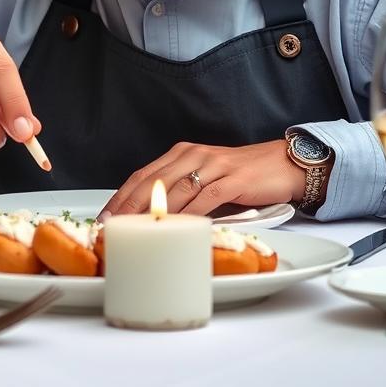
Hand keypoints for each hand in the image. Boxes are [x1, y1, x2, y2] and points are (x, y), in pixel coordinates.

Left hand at [100, 140, 306, 217]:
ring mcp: (213, 165)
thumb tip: (151, 219)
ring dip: (154, 214)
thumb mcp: (205, 177)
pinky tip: (178, 229)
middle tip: (112, 228)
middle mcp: (193, 155)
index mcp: (182, 153)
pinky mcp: (233, 179)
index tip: (105, 217)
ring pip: (176, 191)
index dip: (121, 197)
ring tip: (137, 233)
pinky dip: (190, 215)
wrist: (280, 164)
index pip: (143, 175)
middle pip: (152, 182)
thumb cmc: (241, 176)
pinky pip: (206, 198)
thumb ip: (181, 190)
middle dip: (128, 207)